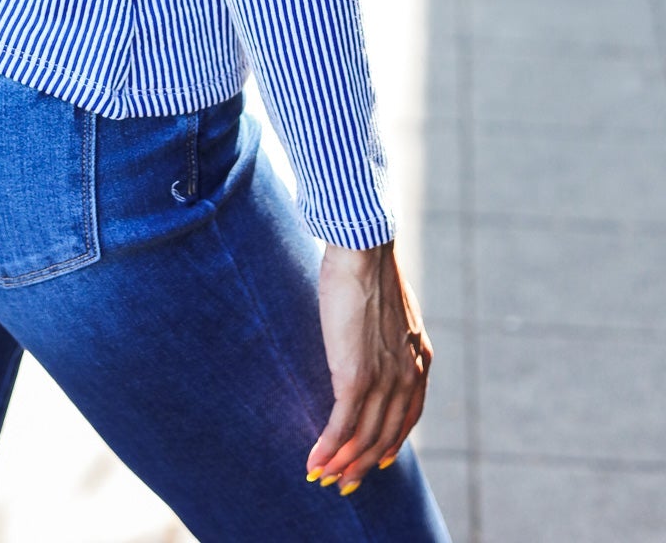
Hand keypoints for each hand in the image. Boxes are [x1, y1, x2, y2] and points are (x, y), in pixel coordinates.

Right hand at [305, 239, 431, 495]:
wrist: (364, 249)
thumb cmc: (370, 266)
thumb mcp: (391, 308)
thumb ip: (391, 333)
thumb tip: (373, 335)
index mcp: (419, 359)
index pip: (408, 418)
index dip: (391, 444)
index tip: (376, 461)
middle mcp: (407, 376)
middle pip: (386, 437)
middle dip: (363, 465)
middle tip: (343, 482)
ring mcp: (383, 380)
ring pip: (364, 439)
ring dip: (341, 464)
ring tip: (323, 478)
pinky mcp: (354, 377)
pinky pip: (342, 426)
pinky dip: (327, 449)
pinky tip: (313, 462)